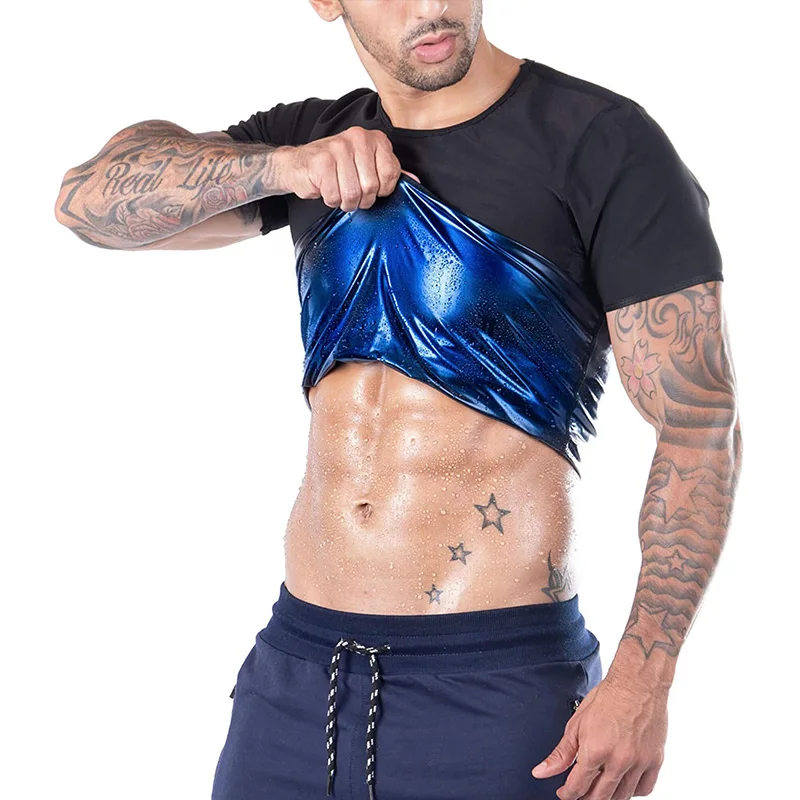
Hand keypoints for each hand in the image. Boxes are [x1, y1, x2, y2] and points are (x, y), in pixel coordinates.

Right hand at [275, 126, 418, 210]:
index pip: (391, 175)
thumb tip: (416, 182)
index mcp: (375, 139)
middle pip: (371, 187)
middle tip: (351, 193)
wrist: (300, 164)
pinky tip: (326, 188)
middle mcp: (358, 138)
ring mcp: (338, 147)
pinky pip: (334, 195)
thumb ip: (390, 173)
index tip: (370, 188)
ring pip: (353, 194)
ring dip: (345, 202)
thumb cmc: (336, 168)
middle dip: (361, 199)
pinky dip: (330, 199)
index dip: (381, 191)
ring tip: (339, 191)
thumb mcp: (367, 166)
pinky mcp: (321, 161)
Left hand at [531, 676, 667, 798]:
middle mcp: (618, 760)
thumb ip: (561, 753)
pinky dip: (632, 791)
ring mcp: (639, 762)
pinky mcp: (655, 760)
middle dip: (586, 798)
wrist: (637, 683)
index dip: (567, 794)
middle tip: (580, 793)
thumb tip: (542, 772)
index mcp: (595, 750)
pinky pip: (644, 788)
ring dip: (608, 797)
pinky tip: (623, 784)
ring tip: (599, 790)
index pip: (578, 787)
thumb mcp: (576, 723)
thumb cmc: (607, 697)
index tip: (564, 793)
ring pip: (623, 797)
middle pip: (600, 797)